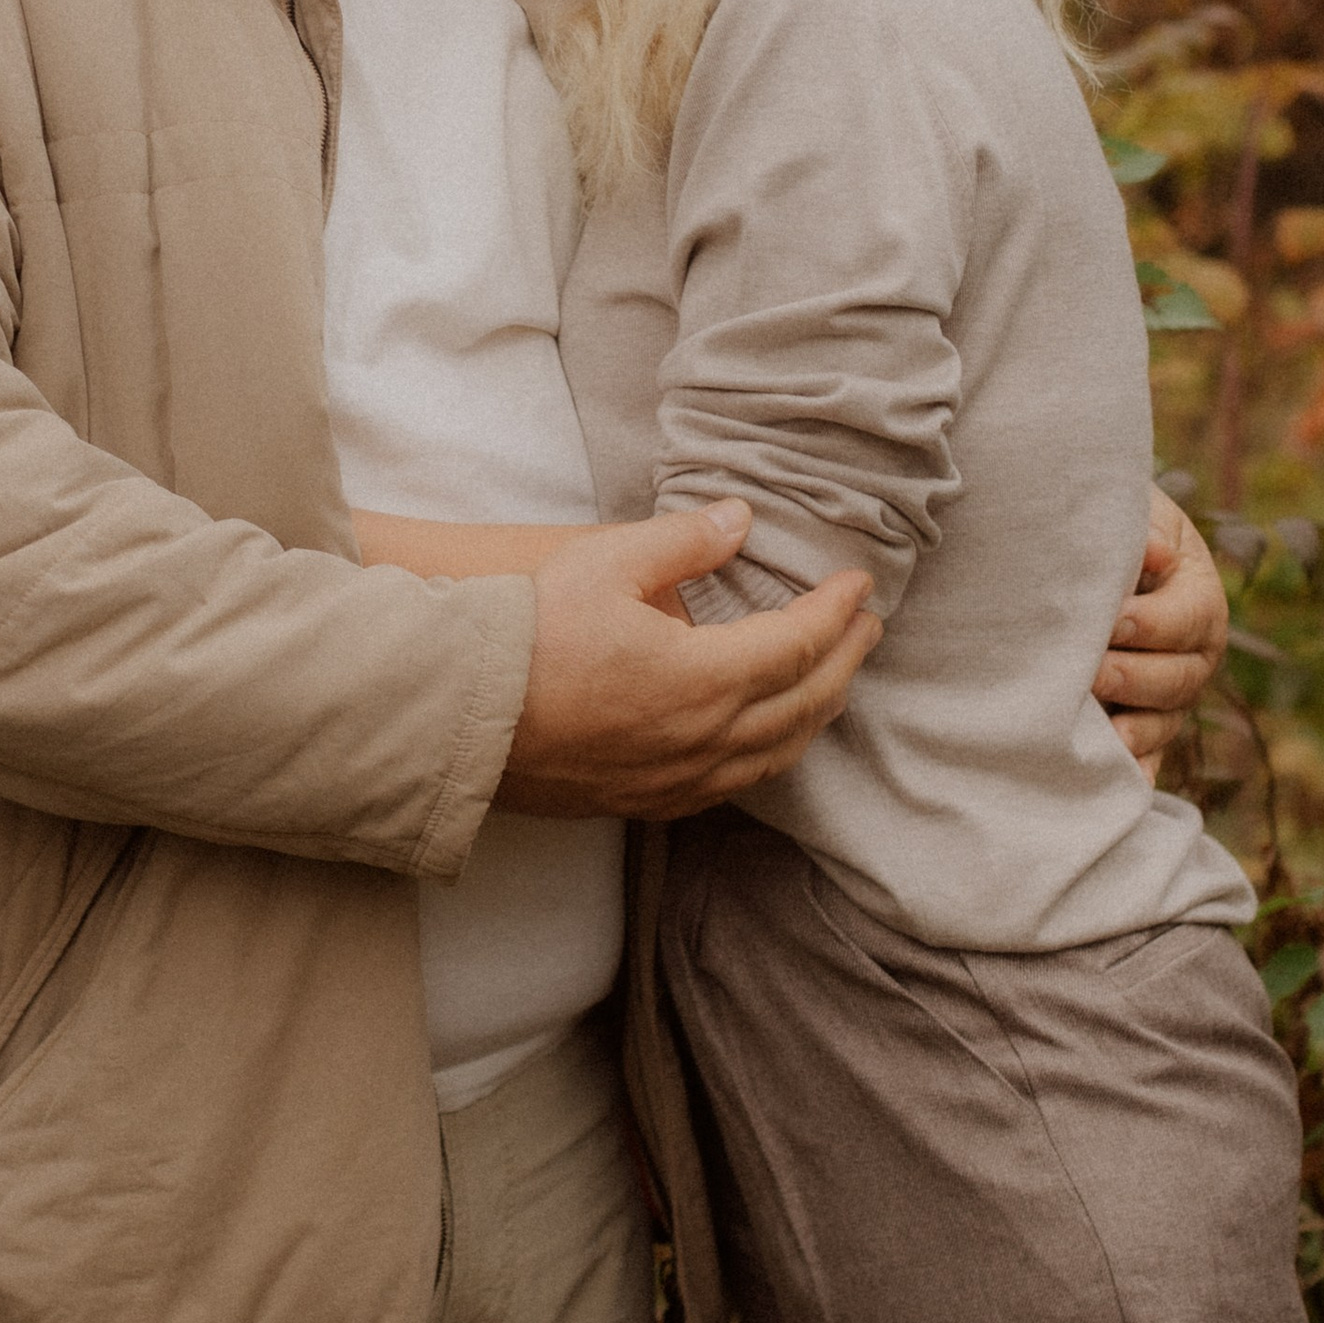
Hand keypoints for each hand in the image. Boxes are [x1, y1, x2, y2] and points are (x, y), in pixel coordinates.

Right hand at [497, 502, 876, 823]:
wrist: (457, 716)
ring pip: (775, 755)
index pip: (798, 643)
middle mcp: (703, 740)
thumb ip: (682, 541)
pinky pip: (733, 786)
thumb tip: (739, 520)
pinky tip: (765, 740)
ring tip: (831, 681)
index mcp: (703, 678)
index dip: (836, 611)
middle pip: (803, 705)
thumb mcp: (604, 563)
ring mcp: (676, 780)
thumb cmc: (527, 634)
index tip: (858, 584)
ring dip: (814, 713)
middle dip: (844, 662)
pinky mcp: (644, 803)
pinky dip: (769, 755)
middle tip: (866, 627)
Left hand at [1096, 490, 1227, 768]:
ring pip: (1163, 723)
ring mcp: (1171, 698)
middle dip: (1134, 678)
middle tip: (1092, 673)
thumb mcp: (1135, 514)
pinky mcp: (1144, 727)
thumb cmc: (1115, 531)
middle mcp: (1195, 657)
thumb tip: (1155, 556)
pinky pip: (1146, 759)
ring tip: (1100, 733)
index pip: (1188, 618)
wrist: (1092, 553)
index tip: (1112, 621)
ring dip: (1133, 731)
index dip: (1152, 623)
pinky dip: (1134, 774)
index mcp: (1200, 601)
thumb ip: (1144, 530)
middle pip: (1177, 679)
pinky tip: (1109, 787)